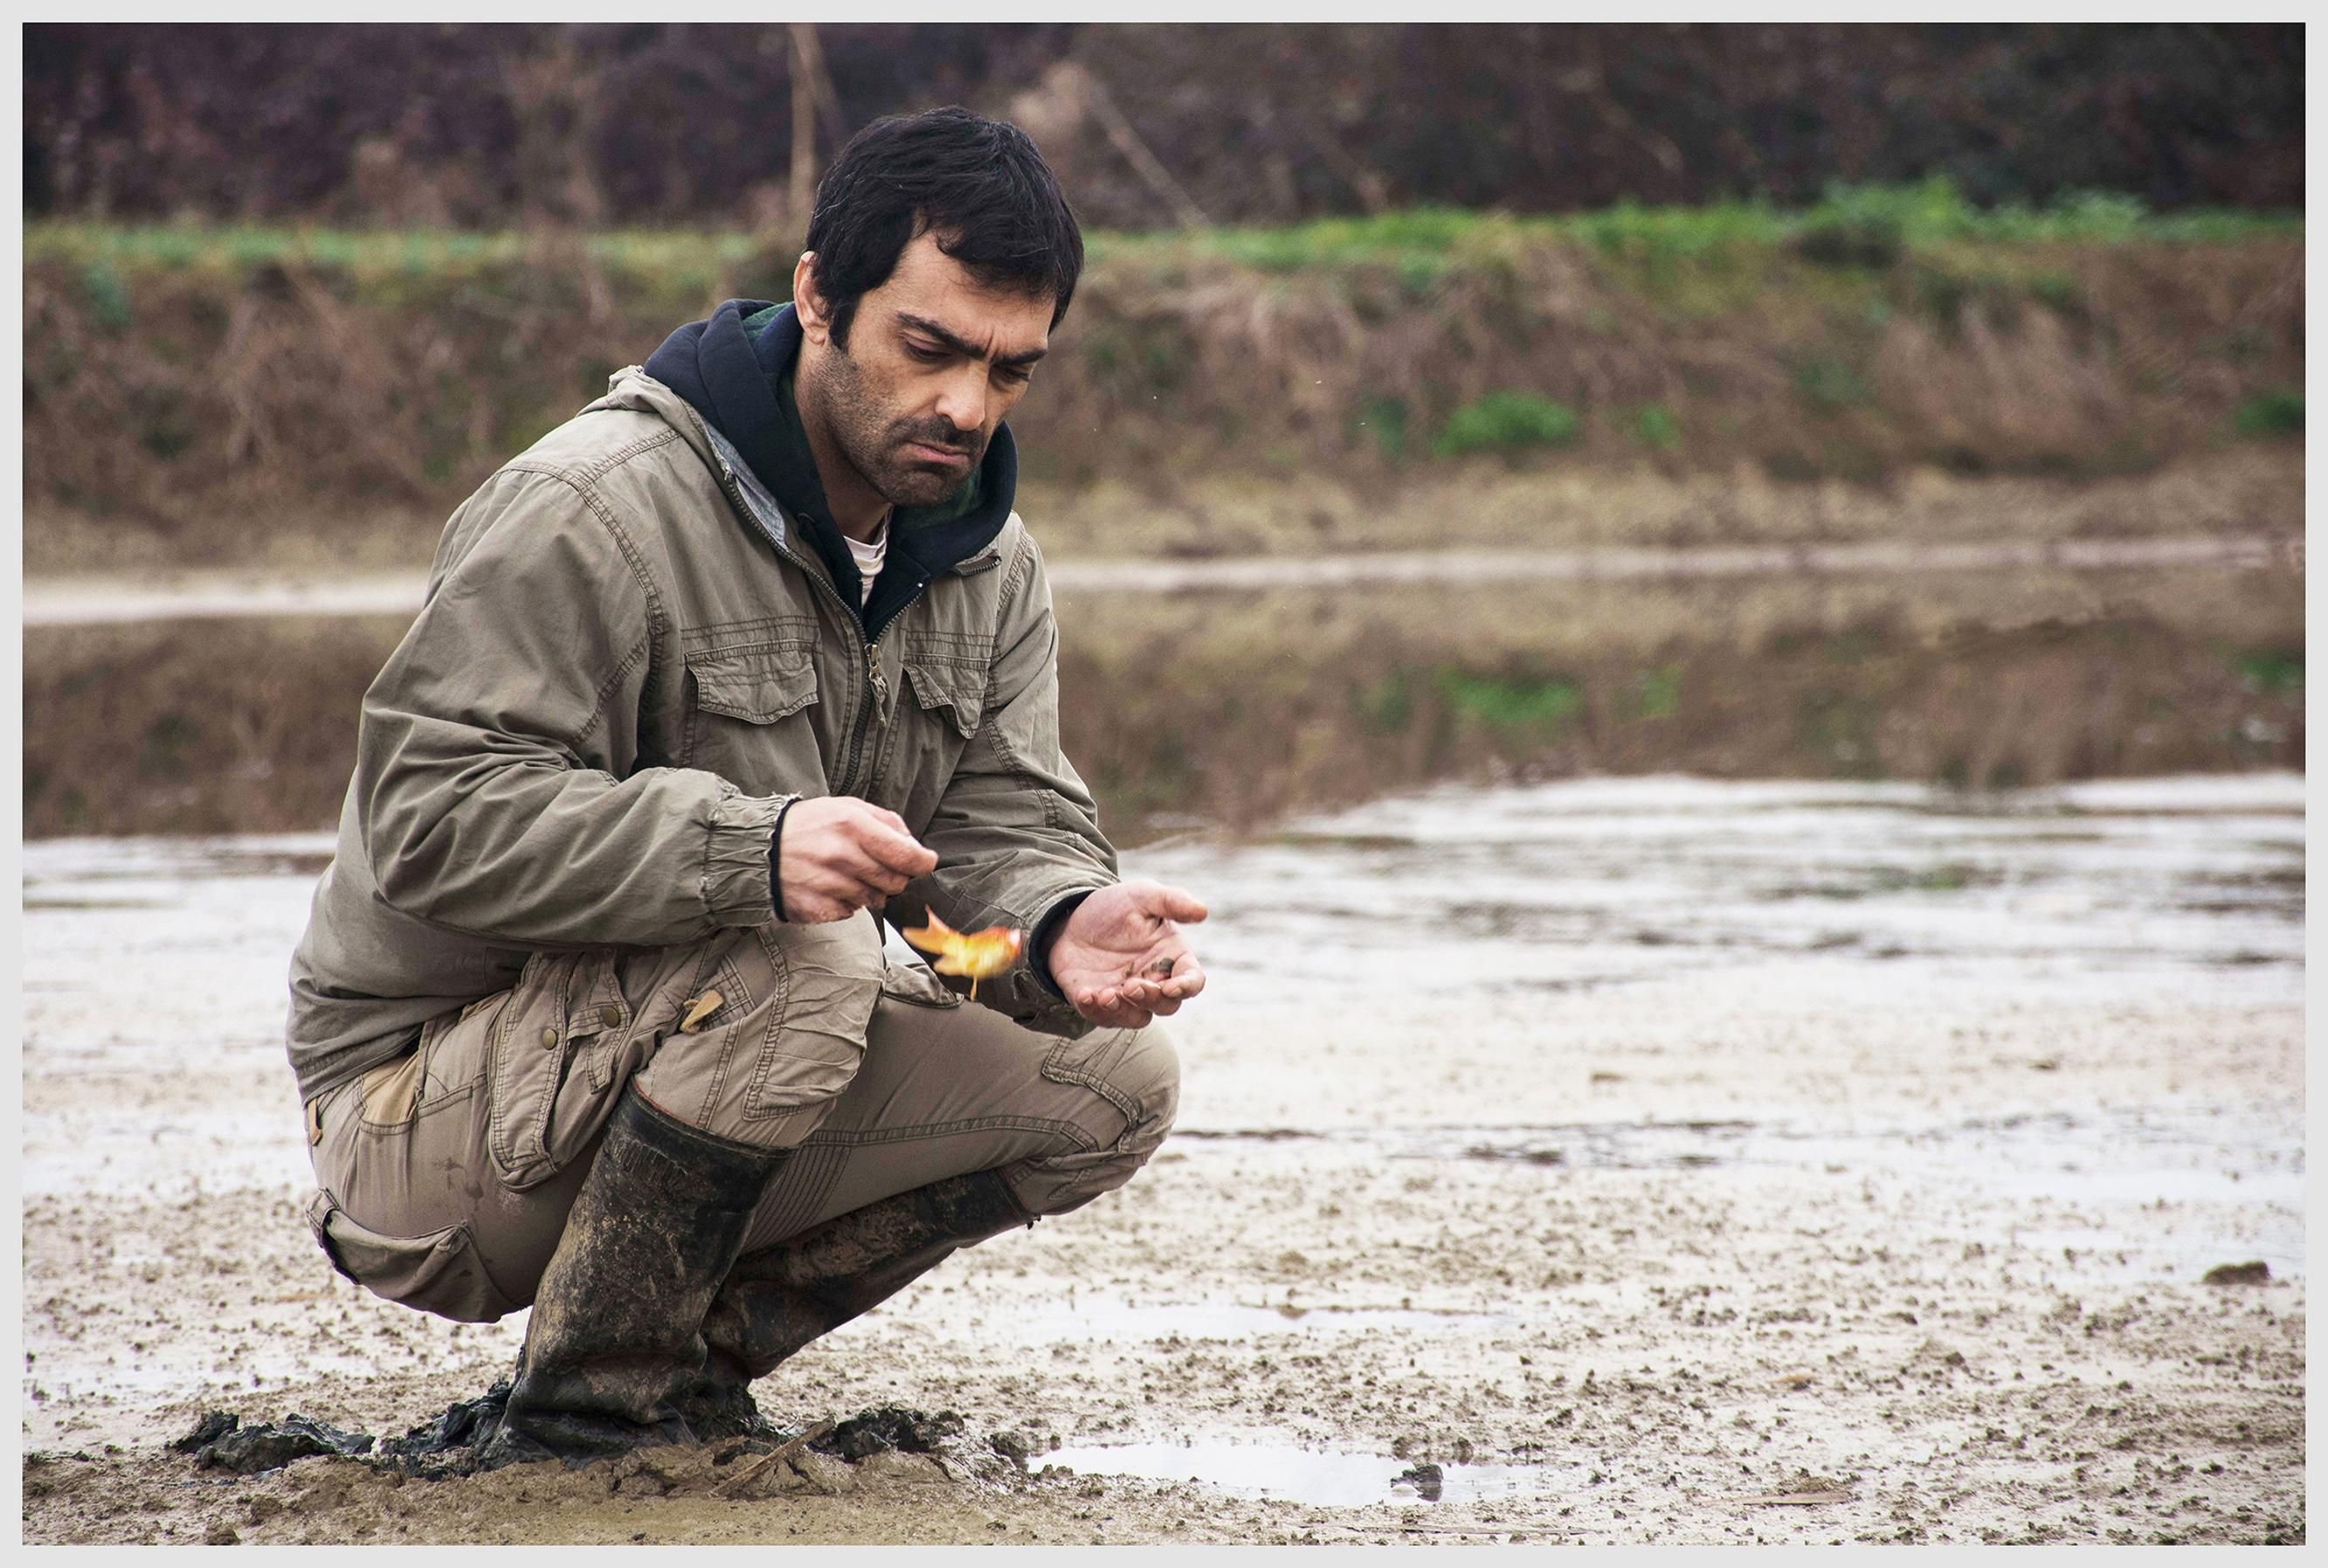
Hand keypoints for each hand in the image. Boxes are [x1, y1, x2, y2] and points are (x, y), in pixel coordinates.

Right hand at [778, 797, 937, 923]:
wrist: (759, 848)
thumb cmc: (809, 825)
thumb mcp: (847, 807)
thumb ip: (886, 823)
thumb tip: (917, 847)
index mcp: (852, 825)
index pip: (906, 855)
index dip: (923, 862)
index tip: (925, 862)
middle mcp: (841, 856)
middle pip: (895, 881)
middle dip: (895, 876)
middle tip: (877, 866)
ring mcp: (828, 885)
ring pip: (875, 900)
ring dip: (870, 890)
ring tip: (848, 874)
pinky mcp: (816, 908)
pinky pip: (851, 913)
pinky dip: (848, 903)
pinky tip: (831, 887)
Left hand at [1046, 880, 1208, 1028]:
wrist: (1072, 917)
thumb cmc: (1115, 906)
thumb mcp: (1143, 895)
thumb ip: (1172, 901)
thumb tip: (1202, 911)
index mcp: (1172, 958)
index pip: (1192, 980)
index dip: (1186, 987)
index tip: (1171, 987)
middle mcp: (1154, 981)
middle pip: (1167, 1005)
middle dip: (1152, 999)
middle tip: (1131, 986)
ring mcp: (1127, 997)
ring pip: (1137, 1019)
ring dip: (1124, 1011)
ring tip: (1105, 995)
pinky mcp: (1099, 1004)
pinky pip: (1102, 1018)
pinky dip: (1094, 1010)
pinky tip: (1085, 994)